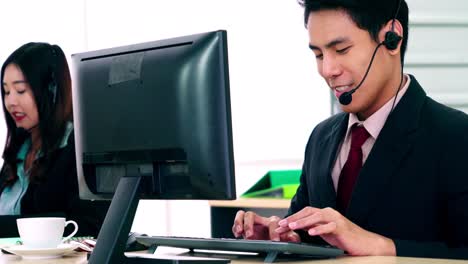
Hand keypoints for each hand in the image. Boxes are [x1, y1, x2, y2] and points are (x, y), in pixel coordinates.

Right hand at [232, 210, 299, 241]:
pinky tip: (237, 234)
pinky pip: (237, 222)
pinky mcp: (244, 227)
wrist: (273, 237)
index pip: (272, 222)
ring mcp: (252, 222)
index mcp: (272, 221)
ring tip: (240, 232)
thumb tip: (294, 238)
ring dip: (240, 222)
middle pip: (252, 215)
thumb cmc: (280, 235)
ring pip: (243, 215)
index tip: (274, 240)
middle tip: (250, 235)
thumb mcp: (287, 236)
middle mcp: (261, 220)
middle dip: (249, 224)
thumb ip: (291, 236)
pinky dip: (235, 227)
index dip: (273, 231)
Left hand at [276, 207, 394, 255]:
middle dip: (294, 218)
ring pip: (317, 216)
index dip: (293, 217)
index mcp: (325, 213)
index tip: (281, 224)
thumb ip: (313, 226)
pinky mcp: (342, 227)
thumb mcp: (325, 231)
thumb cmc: (345, 238)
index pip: (305, 212)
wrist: (365, 244)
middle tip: (282, 224)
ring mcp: (336, 219)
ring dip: (303, 221)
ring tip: (292, 226)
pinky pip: (329, 226)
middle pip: (309, 212)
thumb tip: (297, 225)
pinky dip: (319, 229)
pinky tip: (311, 233)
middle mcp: (329, 213)